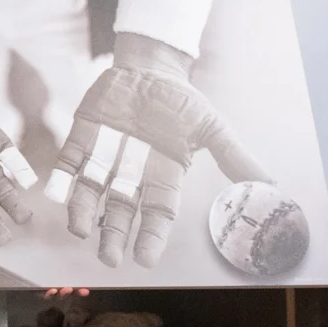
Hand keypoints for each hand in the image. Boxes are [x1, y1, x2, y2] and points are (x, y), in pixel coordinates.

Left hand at [46, 31, 268, 268]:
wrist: (150, 66)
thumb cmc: (181, 100)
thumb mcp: (212, 127)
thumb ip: (234, 157)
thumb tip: (272, 186)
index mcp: (161, 176)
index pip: (157, 214)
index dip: (150, 236)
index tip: (144, 259)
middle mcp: (130, 173)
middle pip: (120, 211)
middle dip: (113, 234)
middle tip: (108, 258)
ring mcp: (104, 156)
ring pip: (90, 192)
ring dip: (84, 212)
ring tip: (80, 231)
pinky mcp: (81, 138)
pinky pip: (68, 162)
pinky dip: (61, 177)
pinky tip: (55, 192)